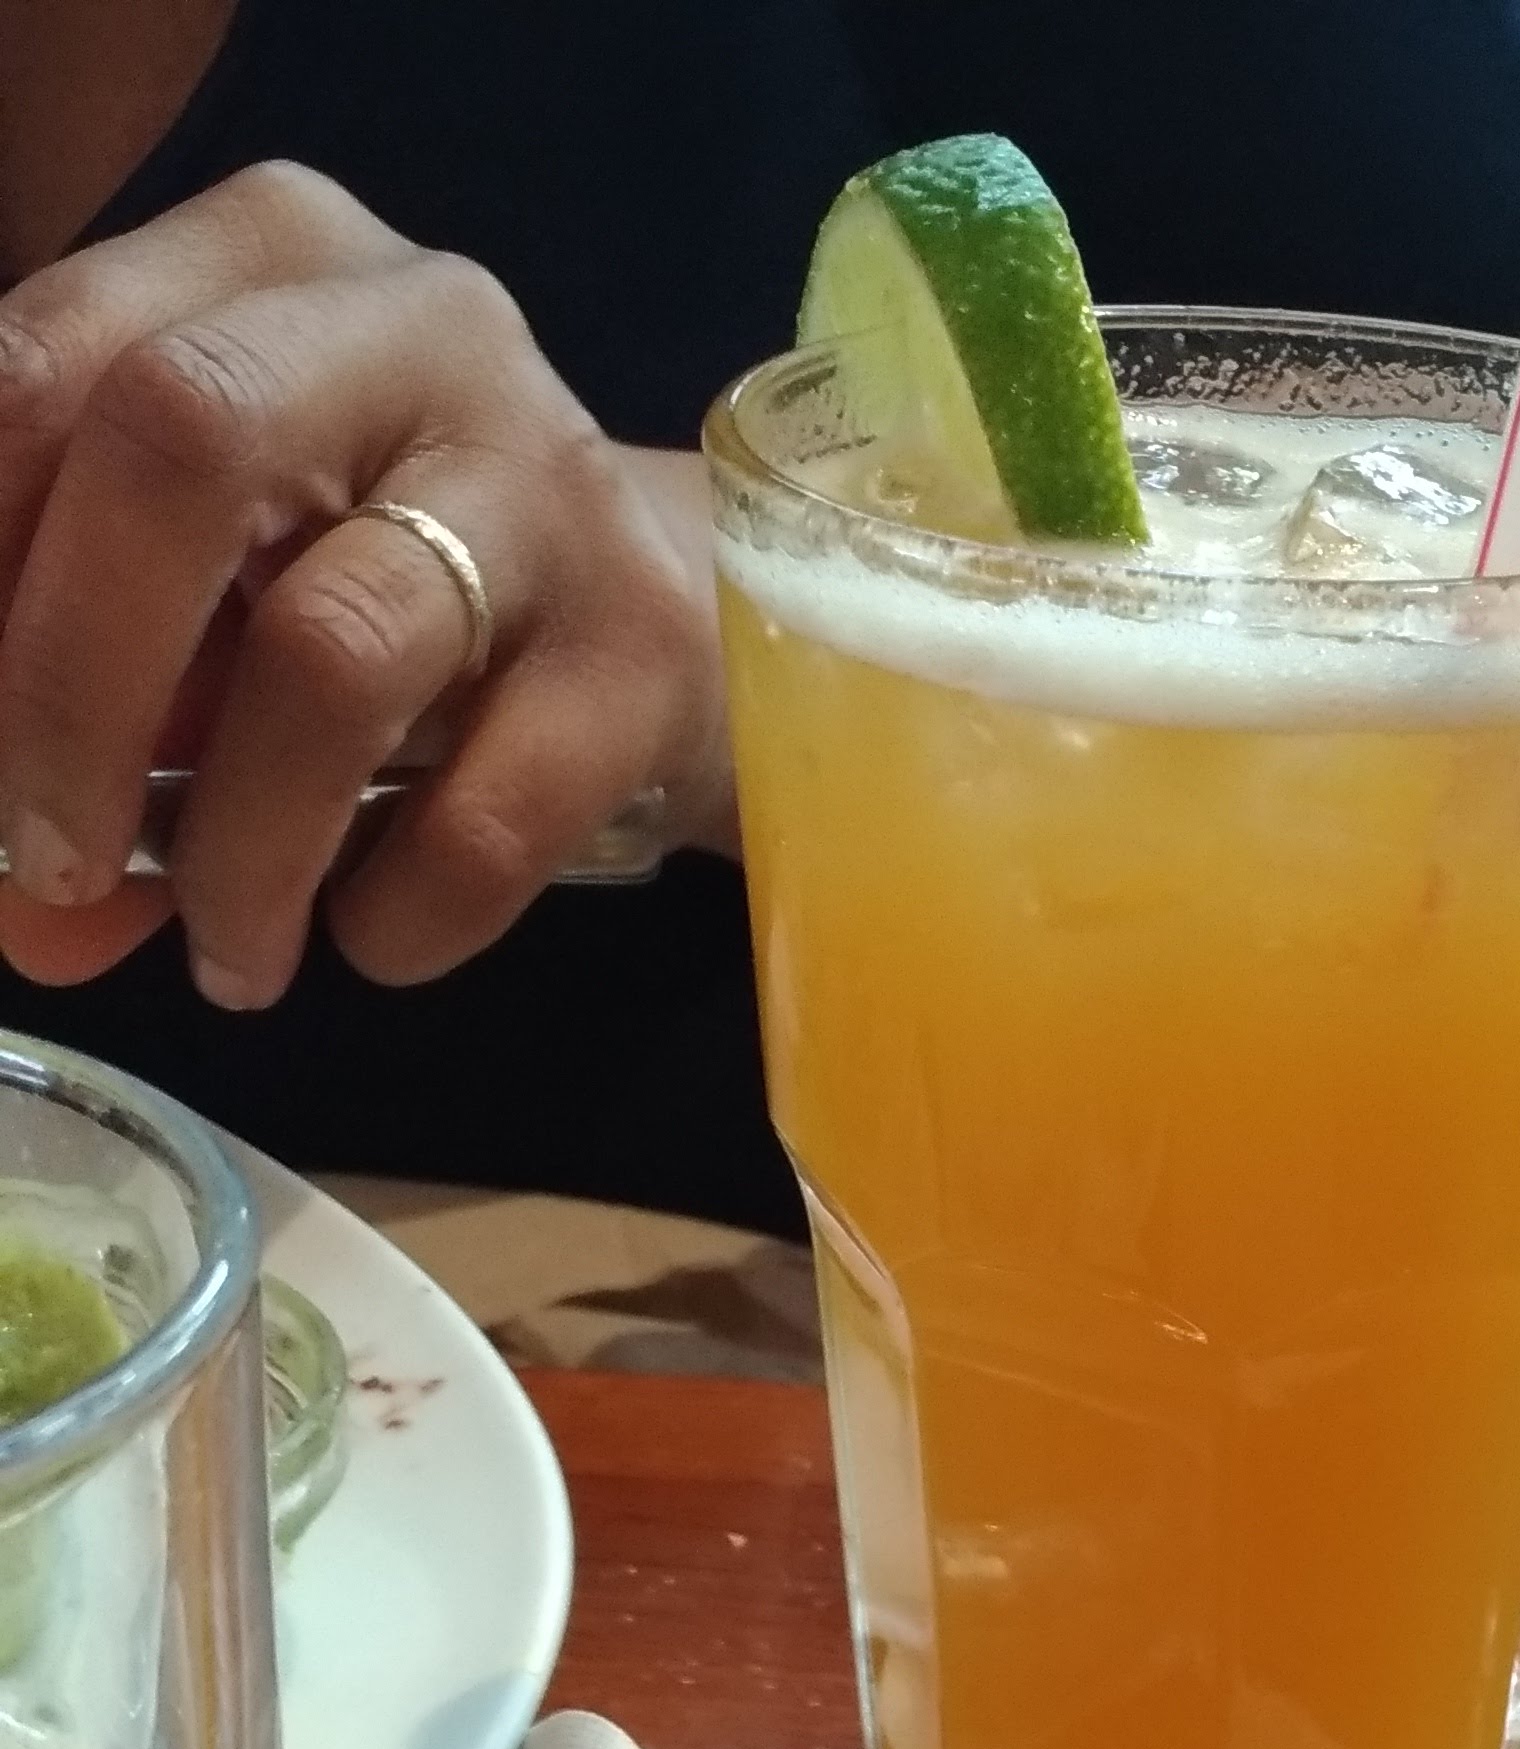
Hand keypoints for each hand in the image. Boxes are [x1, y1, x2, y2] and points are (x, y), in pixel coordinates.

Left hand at [0, 158, 736, 1007]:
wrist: (694, 621)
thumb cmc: (401, 582)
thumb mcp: (223, 596)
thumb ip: (92, 712)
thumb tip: (24, 921)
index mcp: (257, 264)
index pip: (44, 368)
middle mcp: (407, 326)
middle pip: (181, 443)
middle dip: (70, 685)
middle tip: (50, 863)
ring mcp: (544, 479)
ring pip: (335, 650)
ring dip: (239, 848)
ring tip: (228, 954)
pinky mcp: (644, 648)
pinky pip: (484, 816)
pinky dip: (396, 912)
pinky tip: (373, 934)